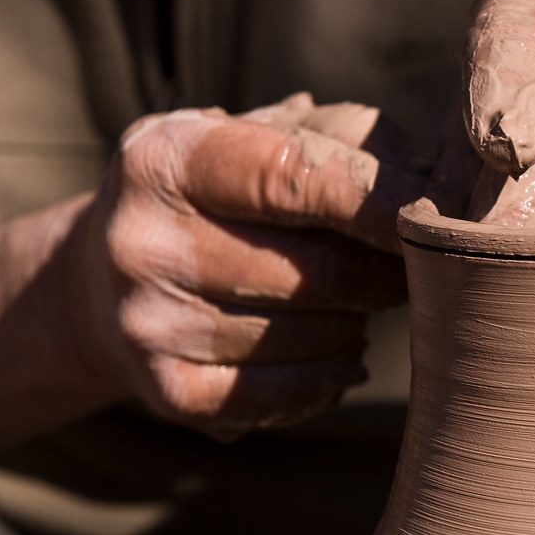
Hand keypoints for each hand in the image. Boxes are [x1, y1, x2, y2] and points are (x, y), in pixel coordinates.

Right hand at [65, 93, 425, 436]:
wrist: (96, 280)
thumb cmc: (210, 195)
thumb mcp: (252, 138)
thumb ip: (340, 141)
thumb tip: (438, 186)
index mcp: (165, 158)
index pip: (292, 179)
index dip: (377, 203)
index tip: (434, 219)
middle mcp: (143, 242)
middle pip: (315, 271)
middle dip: (383, 274)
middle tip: (409, 269)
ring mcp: (147, 324)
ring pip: (310, 337)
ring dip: (358, 324)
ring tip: (358, 305)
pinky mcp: (165, 392)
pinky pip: (285, 396)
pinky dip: (329, 377)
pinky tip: (337, 353)